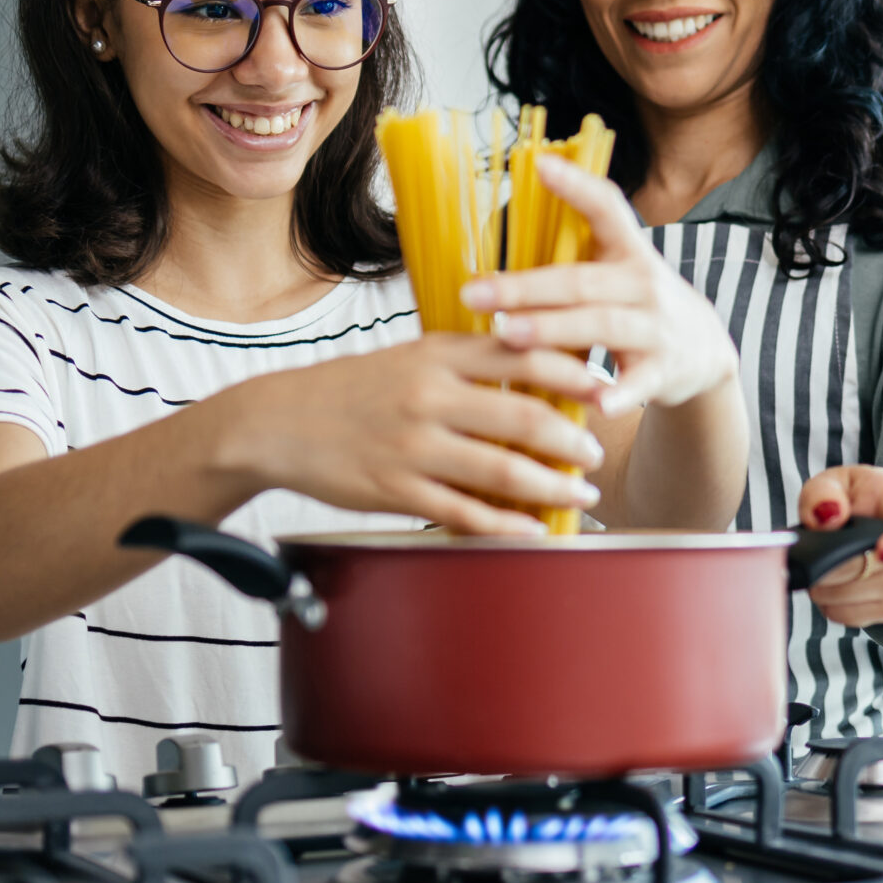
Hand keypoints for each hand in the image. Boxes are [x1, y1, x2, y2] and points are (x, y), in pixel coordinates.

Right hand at [205, 333, 606, 535]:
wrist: (278, 422)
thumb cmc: (352, 389)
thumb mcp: (410, 356)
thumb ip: (469, 360)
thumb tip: (536, 368)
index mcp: (436, 354)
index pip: (523, 356)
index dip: (574, 374)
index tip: (604, 387)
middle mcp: (428, 397)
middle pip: (524, 417)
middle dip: (572, 440)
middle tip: (597, 452)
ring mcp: (412, 446)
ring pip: (501, 471)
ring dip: (552, 486)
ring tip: (580, 493)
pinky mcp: (396, 490)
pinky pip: (465, 513)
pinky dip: (507, 525)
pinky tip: (534, 528)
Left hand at [459, 154, 739, 413]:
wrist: (705, 352)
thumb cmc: (639, 304)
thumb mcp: (619, 267)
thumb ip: (574, 252)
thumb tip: (502, 227)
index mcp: (628, 250)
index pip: (606, 207)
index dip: (576, 185)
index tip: (539, 164)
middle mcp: (645, 282)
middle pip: (581, 281)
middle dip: (526, 287)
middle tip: (475, 292)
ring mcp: (656, 326)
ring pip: (602, 324)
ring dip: (553, 330)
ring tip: (508, 334)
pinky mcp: (664, 369)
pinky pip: (638, 382)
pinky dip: (619, 393)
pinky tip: (596, 403)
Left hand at [797, 466, 882, 627]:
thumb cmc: (867, 498)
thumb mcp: (841, 480)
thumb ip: (824, 492)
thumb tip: (826, 517)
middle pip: (872, 572)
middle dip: (829, 566)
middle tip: (811, 553)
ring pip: (854, 598)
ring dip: (825, 586)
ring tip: (823, 564)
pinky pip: (850, 616)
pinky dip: (829, 603)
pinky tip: (831, 583)